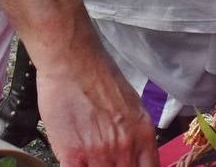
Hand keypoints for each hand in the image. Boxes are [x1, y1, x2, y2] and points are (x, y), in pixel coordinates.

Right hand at [37, 46, 158, 166]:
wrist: (72, 60)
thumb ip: (135, 134)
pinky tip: (74, 160)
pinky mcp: (73, 155)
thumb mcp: (132, 104)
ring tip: (88, 156)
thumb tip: (134, 152)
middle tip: (106, 158)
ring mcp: (99, 154)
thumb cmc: (99, 75)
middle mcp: (125, 148)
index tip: (128, 165)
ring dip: (95, 166)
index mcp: (143, 135)